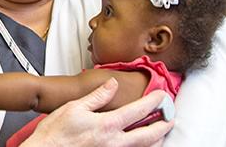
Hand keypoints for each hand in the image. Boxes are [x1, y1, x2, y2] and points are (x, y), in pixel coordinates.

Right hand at [21, 78, 172, 146]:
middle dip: (162, 127)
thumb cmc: (55, 133)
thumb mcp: (75, 107)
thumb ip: (98, 96)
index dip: (153, 102)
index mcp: (107, 125)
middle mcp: (113, 142)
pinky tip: (139, 144)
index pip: (138, 112)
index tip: (162, 96)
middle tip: (171, 119)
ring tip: (161, 134)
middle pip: (148, 136)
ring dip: (155, 141)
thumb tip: (112, 85)